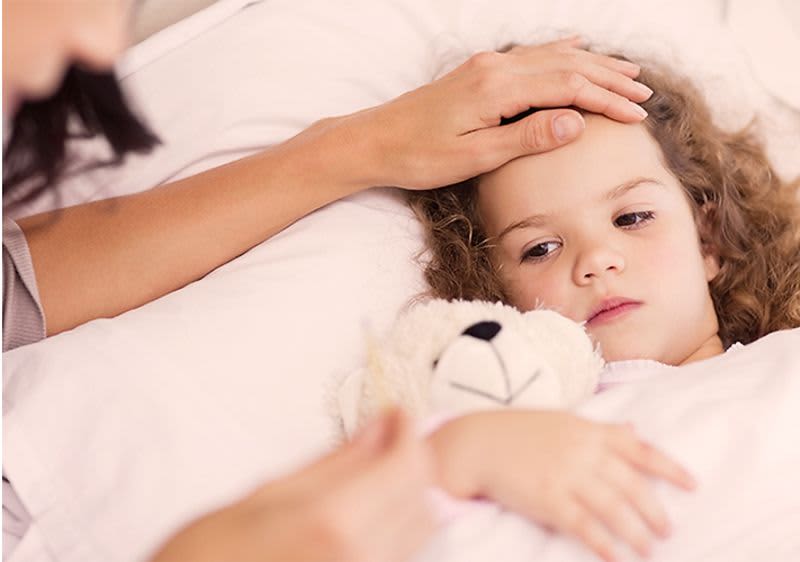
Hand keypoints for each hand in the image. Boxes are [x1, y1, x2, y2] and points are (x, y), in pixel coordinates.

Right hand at [150, 409, 435, 561]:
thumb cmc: (209, 555)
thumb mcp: (264, 495)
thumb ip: (334, 461)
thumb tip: (379, 425)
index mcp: (333, 523)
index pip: (406, 466)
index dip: (409, 430)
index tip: (398, 413)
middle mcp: (361, 558)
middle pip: (424, 498)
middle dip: (413, 459)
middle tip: (388, 435)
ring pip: (420, 529)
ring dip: (409, 492)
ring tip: (377, 470)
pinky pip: (402, 553)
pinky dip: (398, 522)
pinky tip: (370, 508)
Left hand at [329, 36, 651, 189]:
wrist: (375, 141)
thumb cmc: (419, 156)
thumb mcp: (475, 156)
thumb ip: (527, 138)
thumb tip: (577, 122)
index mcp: (497, 88)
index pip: (568, 87)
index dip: (606, 100)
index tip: (637, 115)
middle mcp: (495, 68)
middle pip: (567, 64)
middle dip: (608, 78)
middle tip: (644, 93)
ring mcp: (486, 66)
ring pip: (551, 56)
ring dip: (591, 63)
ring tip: (625, 71)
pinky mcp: (478, 72)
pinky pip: (530, 55)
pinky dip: (560, 52)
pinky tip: (575, 47)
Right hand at [430, 410, 694, 561]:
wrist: (479, 443)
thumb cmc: (521, 431)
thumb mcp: (565, 421)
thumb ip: (602, 429)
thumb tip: (635, 430)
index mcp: (590, 430)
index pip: (640, 449)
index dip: (670, 468)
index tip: (693, 485)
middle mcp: (583, 451)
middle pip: (632, 484)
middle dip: (654, 510)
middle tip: (668, 529)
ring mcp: (565, 475)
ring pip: (613, 508)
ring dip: (635, 532)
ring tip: (648, 550)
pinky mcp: (547, 499)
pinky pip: (583, 525)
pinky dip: (602, 543)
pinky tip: (615, 557)